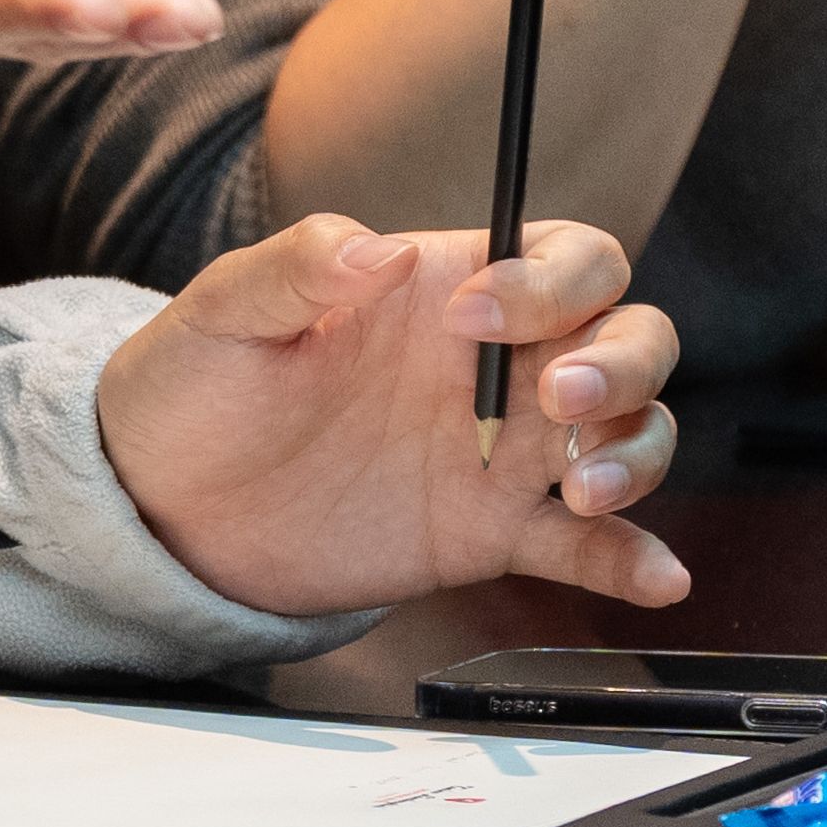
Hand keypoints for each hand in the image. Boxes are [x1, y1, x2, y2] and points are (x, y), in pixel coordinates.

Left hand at [92, 215, 687, 618]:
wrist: (167, 505)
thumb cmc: (196, 385)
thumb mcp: (225, 311)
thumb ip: (300, 266)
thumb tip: (379, 247)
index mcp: (445, 288)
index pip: (560, 257)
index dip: (548, 278)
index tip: (476, 314)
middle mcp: (495, 363)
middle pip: (624, 337)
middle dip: (618, 363)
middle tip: (554, 398)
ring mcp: (501, 451)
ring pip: (627, 431)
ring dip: (635, 450)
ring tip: (582, 488)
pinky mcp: (491, 533)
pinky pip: (585, 545)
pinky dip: (631, 560)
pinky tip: (660, 578)